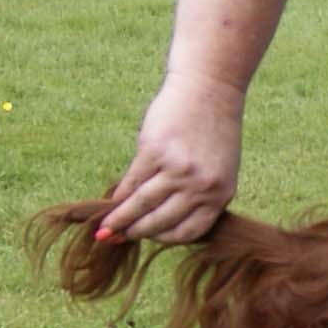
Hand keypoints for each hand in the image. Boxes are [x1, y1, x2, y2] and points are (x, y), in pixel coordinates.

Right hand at [101, 71, 249, 246]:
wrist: (210, 89)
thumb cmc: (213, 130)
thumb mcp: (218, 168)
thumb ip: (197, 193)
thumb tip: (159, 221)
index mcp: (221, 193)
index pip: (188, 232)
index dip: (164, 239)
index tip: (149, 238)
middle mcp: (201, 186)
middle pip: (161, 222)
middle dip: (136, 232)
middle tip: (117, 237)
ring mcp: (178, 170)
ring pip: (141, 204)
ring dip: (120, 219)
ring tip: (106, 228)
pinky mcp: (154, 152)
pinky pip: (132, 182)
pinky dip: (120, 195)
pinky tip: (112, 200)